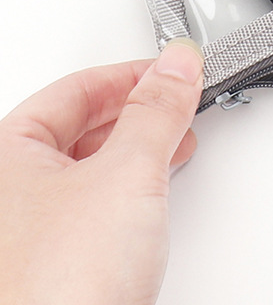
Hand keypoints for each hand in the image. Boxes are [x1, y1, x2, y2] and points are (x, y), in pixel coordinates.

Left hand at [0, 38, 203, 304]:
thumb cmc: (55, 291)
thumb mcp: (125, 175)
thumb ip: (156, 110)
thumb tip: (176, 64)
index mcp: (4, 155)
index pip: (75, 89)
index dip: (131, 74)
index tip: (173, 70)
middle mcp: (8, 192)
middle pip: (81, 125)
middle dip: (138, 111)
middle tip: (180, 102)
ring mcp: (27, 231)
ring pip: (89, 166)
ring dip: (138, 149)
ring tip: (176, 143)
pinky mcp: (54, 265)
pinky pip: (95, 205)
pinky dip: (131, 188)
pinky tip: (154, 194)